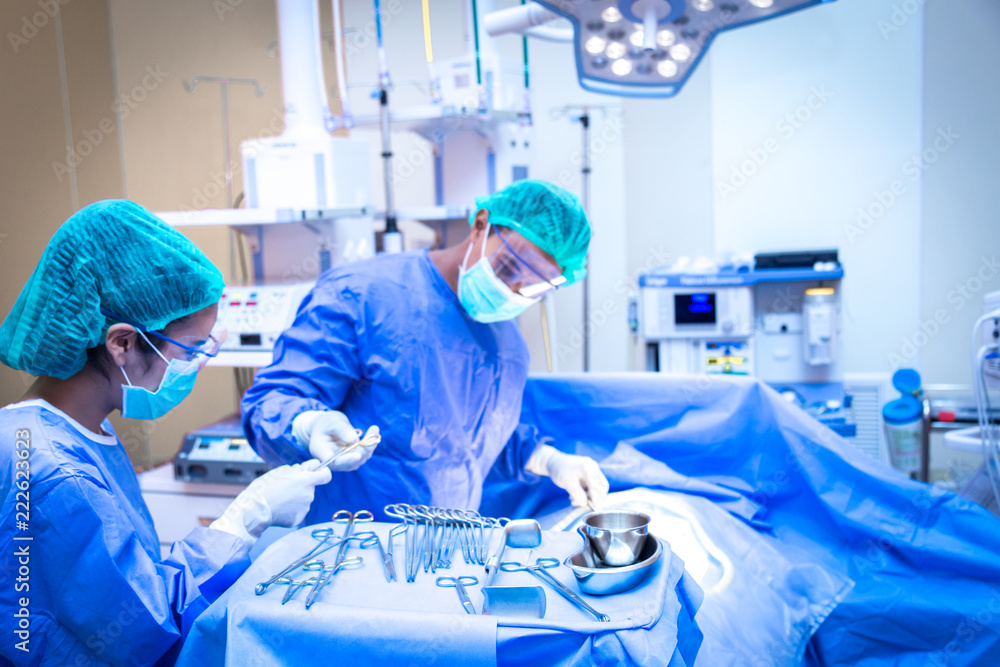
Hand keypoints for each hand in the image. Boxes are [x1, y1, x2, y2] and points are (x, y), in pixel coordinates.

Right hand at [210, 460, 331, 547]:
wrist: (255, 509)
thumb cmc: (265, 487)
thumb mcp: (281, 471)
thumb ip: (299, 469)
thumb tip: (309, 467)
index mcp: (307, 480)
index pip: (326, 475)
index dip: (322, 472)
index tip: (318, 472)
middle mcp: (310, 494)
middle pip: (311, 487)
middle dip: (302, 485)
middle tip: (285, 486)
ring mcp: (305, 507)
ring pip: (304, 499)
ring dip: (296, 497)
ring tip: (280, 498)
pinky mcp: (299, 518)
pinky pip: (298, 510)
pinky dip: (291, 509)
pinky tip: (280, 508)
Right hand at [291, 410, 378, 471]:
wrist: (325, 428)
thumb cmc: (326, 423)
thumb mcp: (332, 421)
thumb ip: (342, 430)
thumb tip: (354, 440)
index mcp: (320, 451)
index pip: (333, 461)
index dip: (346, 460)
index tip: (357, 455)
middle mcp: (331, 461)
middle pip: (349, 462)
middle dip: (363, 450)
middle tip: (373, 433)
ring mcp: (341, 463)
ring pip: (358, 460)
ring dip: (369, 446)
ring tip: (374, 429)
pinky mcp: (350, 461)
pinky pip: (362, 456)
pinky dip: (369, 445)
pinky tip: (373, 432)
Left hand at [525, 444, 608, 509]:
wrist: (553, 462)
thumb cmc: (560, 470)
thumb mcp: (567, 483)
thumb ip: (577, 493)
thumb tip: (585, 504)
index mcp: (590, 468)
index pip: (600, 486)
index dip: (597, 498)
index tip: (593, 508)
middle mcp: (594, 469)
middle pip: (601, 488)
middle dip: (593, 499)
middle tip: (584, 507)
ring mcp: (591, 472)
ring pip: (595, 489)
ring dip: (587, 498)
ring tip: (573, 501)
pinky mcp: (587, 476)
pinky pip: (590, 488)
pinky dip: (583, 494)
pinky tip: (573, 498)